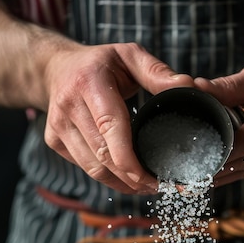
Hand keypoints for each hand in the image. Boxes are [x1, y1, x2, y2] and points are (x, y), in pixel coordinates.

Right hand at [43, 42, 194, 192]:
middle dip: (131, 177)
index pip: (109, 126)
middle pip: (102, 155)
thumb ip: (158, 72)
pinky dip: (108, 178)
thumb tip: (189, 87)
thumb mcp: (129, 56)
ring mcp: (57, 126)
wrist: (55, 68)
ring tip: (145, 186)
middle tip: (159, 185)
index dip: (128, 158)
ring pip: (93, 168)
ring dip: (121, 183)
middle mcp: (68, 105)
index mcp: (88, 82)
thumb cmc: (100, 63)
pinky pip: (85, 168)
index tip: (150, 177)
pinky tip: (126, 179)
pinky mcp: (54, 141)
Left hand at [194, 64, 243, 185]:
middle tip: (181, 162)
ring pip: (241, 174)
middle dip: (212, 161)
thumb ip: (228, 86)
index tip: (191, 149)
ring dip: (217, 171)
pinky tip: (213, 164)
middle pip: (242, 162)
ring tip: (190, 166)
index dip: (218, 146)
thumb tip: (197, 88)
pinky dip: (229, 171)